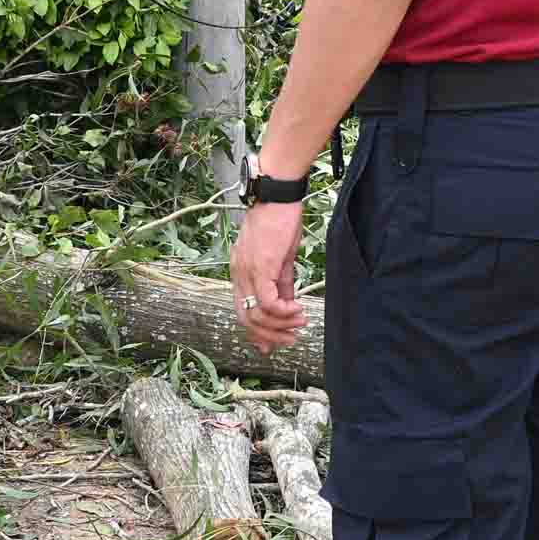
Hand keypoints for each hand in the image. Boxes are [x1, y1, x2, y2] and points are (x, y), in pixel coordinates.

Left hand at [229, 191, 308, 352]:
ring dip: (280, 325)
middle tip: (291, 339)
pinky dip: (282, 312)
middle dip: (270, 336)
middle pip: (246, 319)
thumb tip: (287, 308)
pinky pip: (267, 301)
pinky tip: (297, 310)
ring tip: (300, 322)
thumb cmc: (280, 220)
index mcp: (240, 272)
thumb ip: (281, 285)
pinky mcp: (261, 267)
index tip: (273, 344)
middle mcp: (239, 274)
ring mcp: (247, 271)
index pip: (242, 311)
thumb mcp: (281, 259)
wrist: (278, 195)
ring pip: (257, 314)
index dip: (257, 332)